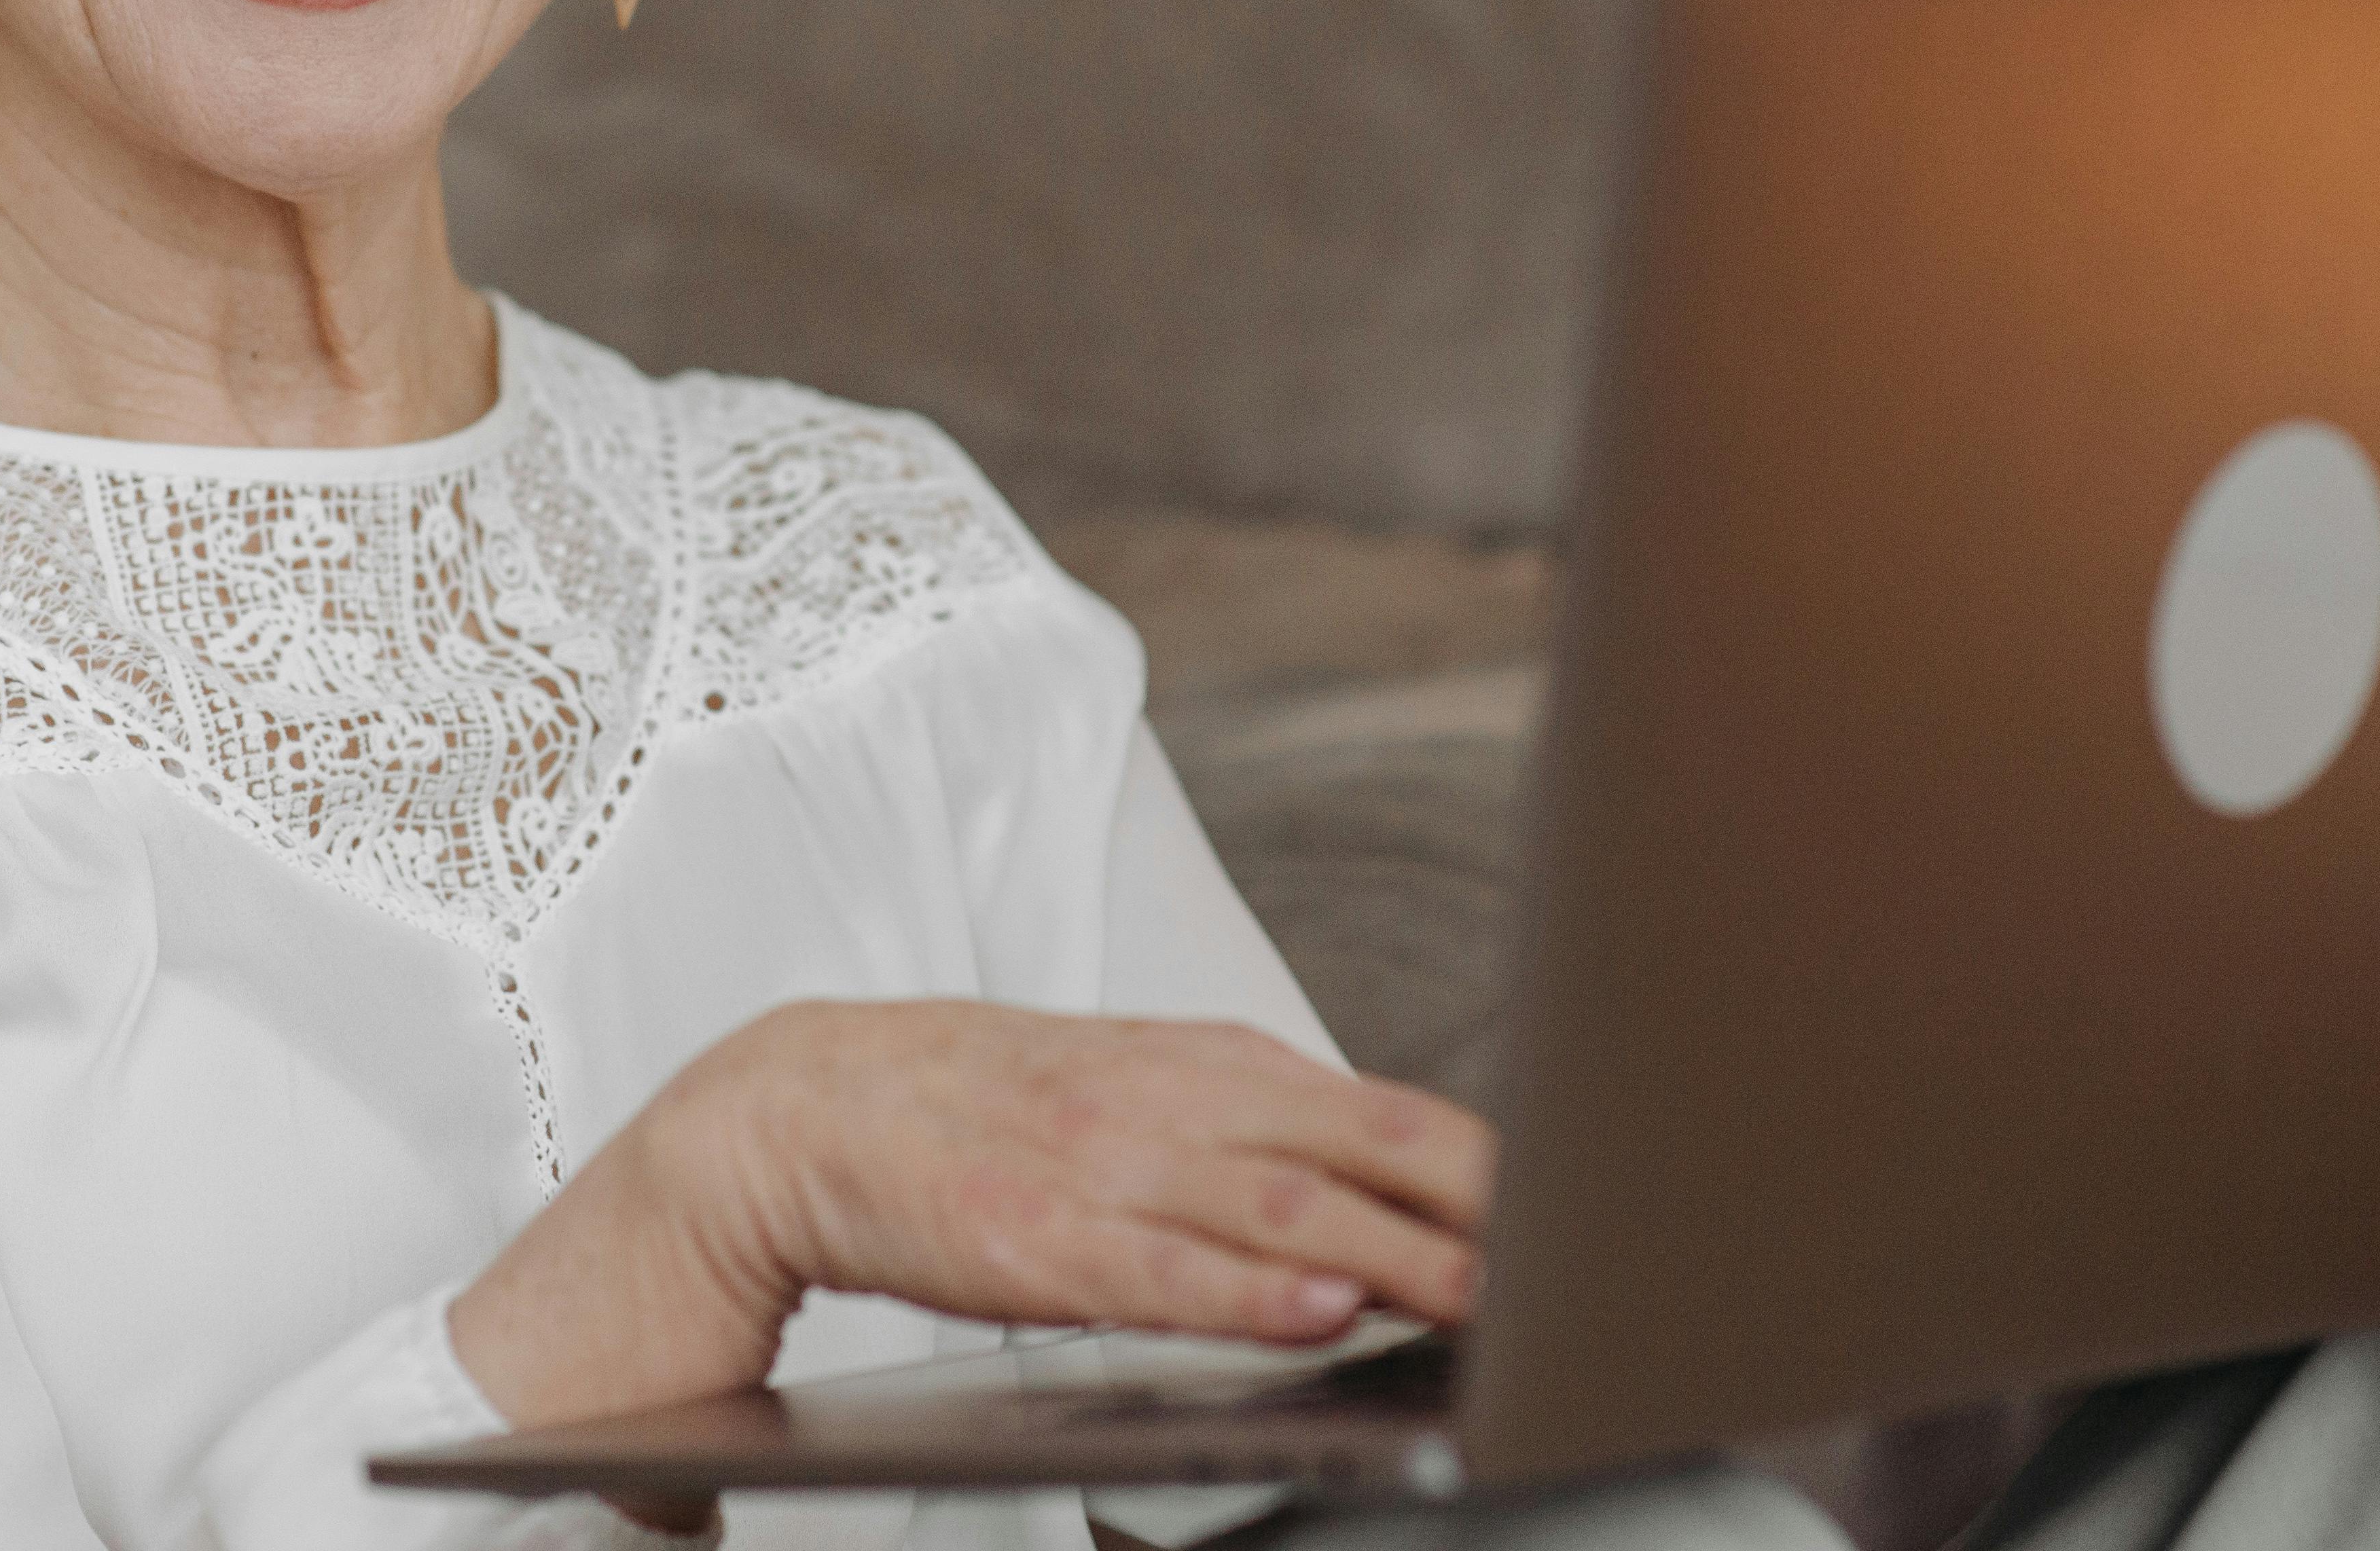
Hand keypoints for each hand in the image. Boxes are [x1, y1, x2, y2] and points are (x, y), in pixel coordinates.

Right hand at [448, 1001, 1493, 1429]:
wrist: (795, 1108)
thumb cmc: (984, 1119)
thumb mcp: (1137, 1097)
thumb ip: (1255, 1139)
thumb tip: (1389, 1200)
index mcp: (1201, 1066)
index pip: (1378, 1112)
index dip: (1485, 1161)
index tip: (1584, 1204)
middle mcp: (1164, 1102)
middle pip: (1354, 1151)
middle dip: (1472, 1210)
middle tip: (1574, 1261)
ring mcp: (1096, 1167)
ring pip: (1275, 1212)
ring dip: (1391, 1257)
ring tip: (1484, 1297)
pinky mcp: (1028, 1238)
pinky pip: (1154, 1271)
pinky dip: (1243, 1294)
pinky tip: (1318, 1313)